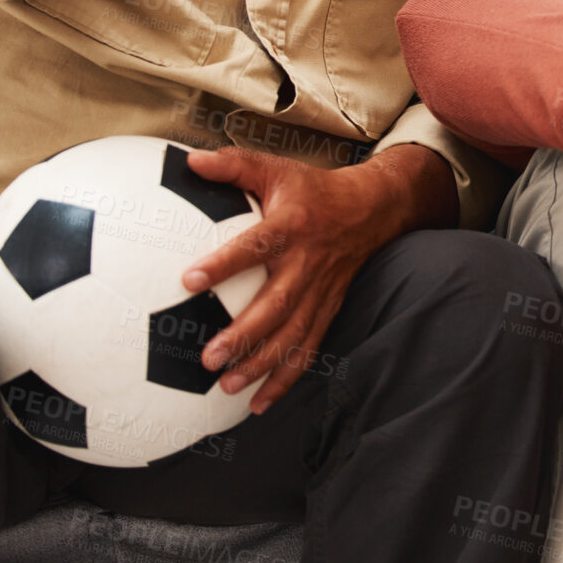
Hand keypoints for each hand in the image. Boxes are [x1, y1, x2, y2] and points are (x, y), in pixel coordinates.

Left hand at [179, 145, 431, 412]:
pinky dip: (286, 378)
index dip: (225, 263)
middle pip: (277, 305)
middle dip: (245, 335)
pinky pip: (309, 349)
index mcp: (291, 227)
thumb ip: (234, 165)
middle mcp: (307, 264)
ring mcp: (320, 292)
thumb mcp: (277, 169)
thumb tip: (189, 159)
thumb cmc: (314, 190)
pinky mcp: (327, 310)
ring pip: (294, 335)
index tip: (189, 279)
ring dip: (262, 364)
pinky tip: (259, 403)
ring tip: (227, 385)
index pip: (256, 246)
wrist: (372, 209)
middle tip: (209, 357)